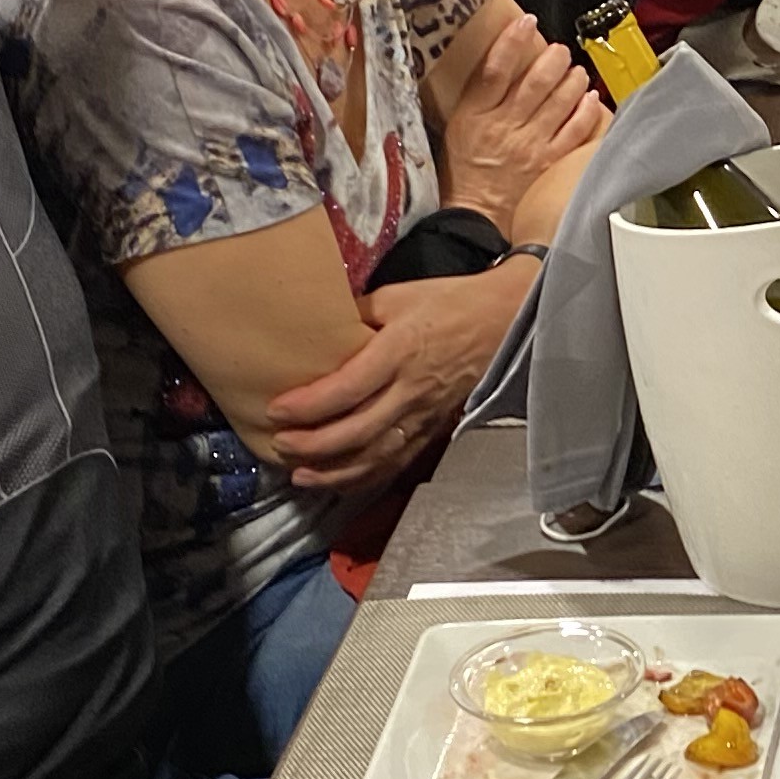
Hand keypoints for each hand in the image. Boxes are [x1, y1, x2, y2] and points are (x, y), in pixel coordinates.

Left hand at [267, 267, 522, 491]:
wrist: (503, 321)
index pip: (348, 388)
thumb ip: (355, 314)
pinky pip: (397, 462)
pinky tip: (338, 483)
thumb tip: (314, 329)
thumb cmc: (449, 302)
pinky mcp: (433, 429)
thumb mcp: (398, 295)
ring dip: (335, 472)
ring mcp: (424, 415)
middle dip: (314, 445)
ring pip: (376, 456)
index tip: (276, 410)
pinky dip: (365, 478)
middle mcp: (411, 390)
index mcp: (399, 351)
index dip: (309, 406)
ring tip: (300, 475)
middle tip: (280, 444)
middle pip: (357, 431)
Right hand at [440, 3, 603, 234]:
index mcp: (477, 115)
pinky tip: (590, 98)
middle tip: (560, 50)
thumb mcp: (457, 127)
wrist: (473, 213)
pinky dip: (586, 112)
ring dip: (572, 80)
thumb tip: (497, 63)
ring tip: (576, 70)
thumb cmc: (463, 171)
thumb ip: (477, 97)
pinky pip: (574, 132)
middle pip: (535, 82)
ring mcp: (530, 145)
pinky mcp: (548, 162)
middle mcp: (505, 126)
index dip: (512, 42)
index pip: (495, 69)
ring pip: (559, 102)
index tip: (526, 23)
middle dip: (553, 59)